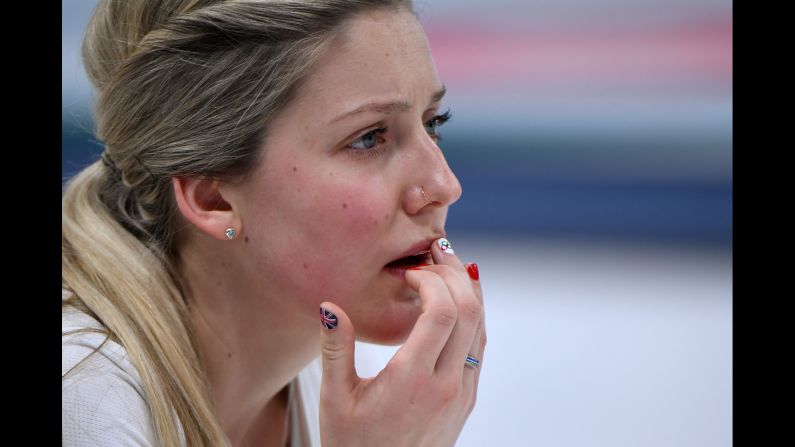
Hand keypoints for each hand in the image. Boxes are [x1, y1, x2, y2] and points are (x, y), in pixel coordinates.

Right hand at [318, 237, 485, 446]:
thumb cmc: (355, 445)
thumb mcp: (336, 399)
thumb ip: (335, 350)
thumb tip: (328, 305)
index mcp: (412, 381)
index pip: (441, 313)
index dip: (430, 280)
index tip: (408, 272)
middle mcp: (446, 385)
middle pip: (469, 311)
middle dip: (454, 273)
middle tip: (434, 250)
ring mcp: (462, 392)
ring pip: (481, 326)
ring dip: (468, 290)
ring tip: (446, 264)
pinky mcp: (467, 398)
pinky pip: (480, 345)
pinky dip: (473, 314)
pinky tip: (458, 299)